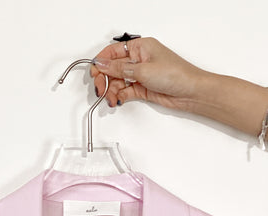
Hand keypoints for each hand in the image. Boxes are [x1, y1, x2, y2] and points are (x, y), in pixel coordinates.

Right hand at [90, 36, 204, 110]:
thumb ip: (119, 68)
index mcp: (140, 47)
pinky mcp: (141, 88)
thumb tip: (101, 64)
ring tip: (111, 99)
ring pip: (117, 81)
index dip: (101, 62)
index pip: (113, 52)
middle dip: (104, 79)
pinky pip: (124, 91)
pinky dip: (119, 96)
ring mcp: (139, 74)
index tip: (94, 73)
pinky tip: (117, 100)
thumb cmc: (175, 74)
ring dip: (111, 91)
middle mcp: (139, 59)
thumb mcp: (143, 70)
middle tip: (100, 89)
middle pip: (113, 68)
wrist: (189, 92)